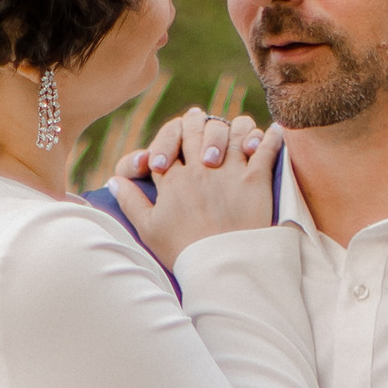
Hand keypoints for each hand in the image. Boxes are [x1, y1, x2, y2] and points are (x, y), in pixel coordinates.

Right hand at [109, 111, 276, 267]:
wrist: (221, 268)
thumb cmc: (183, 251)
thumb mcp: (148, 229)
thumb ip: (130, 202)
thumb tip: (113, 181)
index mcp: (173, 179)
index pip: (169, 142)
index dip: (171, 134)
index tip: (178, 128)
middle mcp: (200, 168)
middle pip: (197, 129)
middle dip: (197, 122)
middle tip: (200, 118)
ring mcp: (229, 171)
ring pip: (232, 130)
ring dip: (234, 126)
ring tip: (238, 128)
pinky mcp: (256, 179)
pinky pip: (266, 147)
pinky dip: (272, 137)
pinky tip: (275, 131)